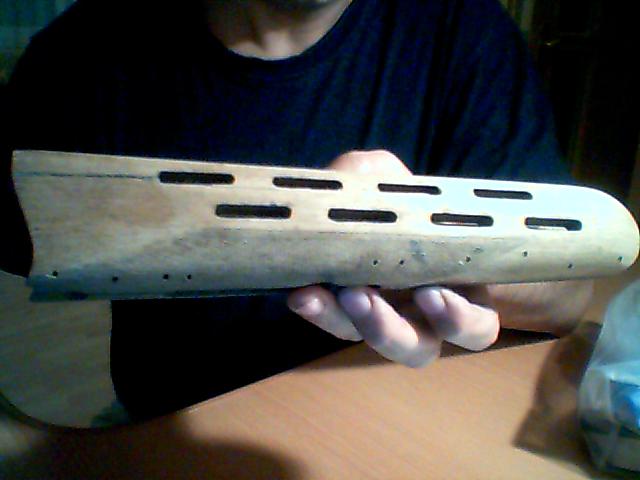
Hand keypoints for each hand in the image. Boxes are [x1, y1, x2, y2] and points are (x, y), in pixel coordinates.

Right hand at [286, 150, 499, 366]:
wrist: (470, 215)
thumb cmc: (411, 202)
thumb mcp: (381, 177)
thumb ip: (357, 175)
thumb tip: (339, 179)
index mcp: (366, 290)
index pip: (334, 314)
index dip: (317, 311)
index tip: (300, 294)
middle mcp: (397, 314)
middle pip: (370, 337)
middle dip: (356, 321)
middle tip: (348, 294)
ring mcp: (436, 321)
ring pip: (416, 350)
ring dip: (401, 330)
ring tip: (405, 295)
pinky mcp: (479, 316)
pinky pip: (473, 332)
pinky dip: (456, 320)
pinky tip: (441, 294)